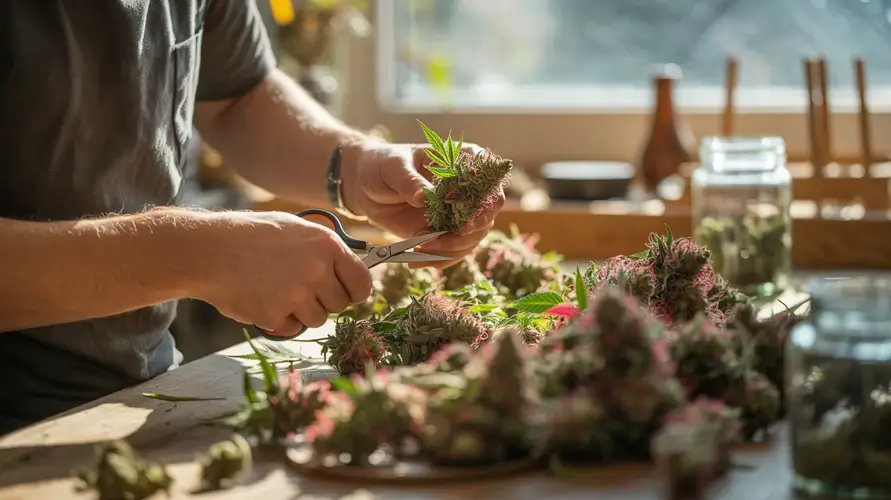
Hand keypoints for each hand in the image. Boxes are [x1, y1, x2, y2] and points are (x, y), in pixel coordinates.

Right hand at [193, 211, 372, 337]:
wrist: (210, 250)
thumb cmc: (253, 235)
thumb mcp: (298, 228)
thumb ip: (327, 249)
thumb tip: (352, 266)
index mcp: (328, 246)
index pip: (363, 284)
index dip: (354, 291)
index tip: (345, 292)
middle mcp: (317, 271)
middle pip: (340, 305)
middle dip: (324, 300)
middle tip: (300, 286)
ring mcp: (296, 296)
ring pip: (318, 319)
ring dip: (303, 311)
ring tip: (279, 289)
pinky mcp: (276, 316)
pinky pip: (293, 329)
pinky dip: (281, 320)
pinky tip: (264, 298)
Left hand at [341, 141, 505, 267]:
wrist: (366, 186)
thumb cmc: (382, 165)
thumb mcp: (394, 167)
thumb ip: (410, 181)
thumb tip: (423, 197)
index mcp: (464, 161)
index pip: (488, 180)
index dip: (484, 203)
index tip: (465, 223)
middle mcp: (467, 188)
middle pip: (485, 215)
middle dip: (465, 234)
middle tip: (435, 242)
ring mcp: (458, 212)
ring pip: (472, 238)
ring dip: (449, 250)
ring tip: (418, 249)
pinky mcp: (445, 232)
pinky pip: (454, 251)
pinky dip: (438, 259)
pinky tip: (416, 260)